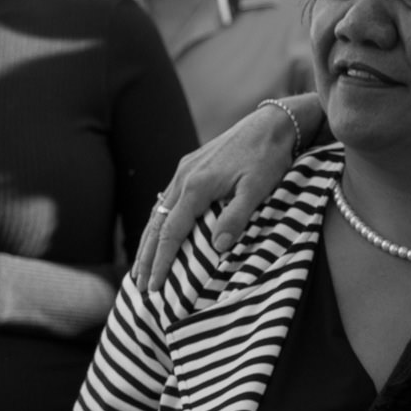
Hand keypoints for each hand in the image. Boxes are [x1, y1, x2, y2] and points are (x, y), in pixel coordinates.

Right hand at [134, 102, 299, 290]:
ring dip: (148, 240)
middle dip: (145, 256)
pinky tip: (157, 232)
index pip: (171, 233)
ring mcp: (183, 171)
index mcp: (196, 187)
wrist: (271, 123)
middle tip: (138, 284)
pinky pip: (166, 200)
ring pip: (157, 212)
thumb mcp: (258, 189)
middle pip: (155, 224)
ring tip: (141, 265)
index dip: (160, 261)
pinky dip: (158, 222)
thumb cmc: (268, 158)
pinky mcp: (189, 167)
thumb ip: (236, 217)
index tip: (153, 287)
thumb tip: (217, 247)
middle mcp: (182, 179)